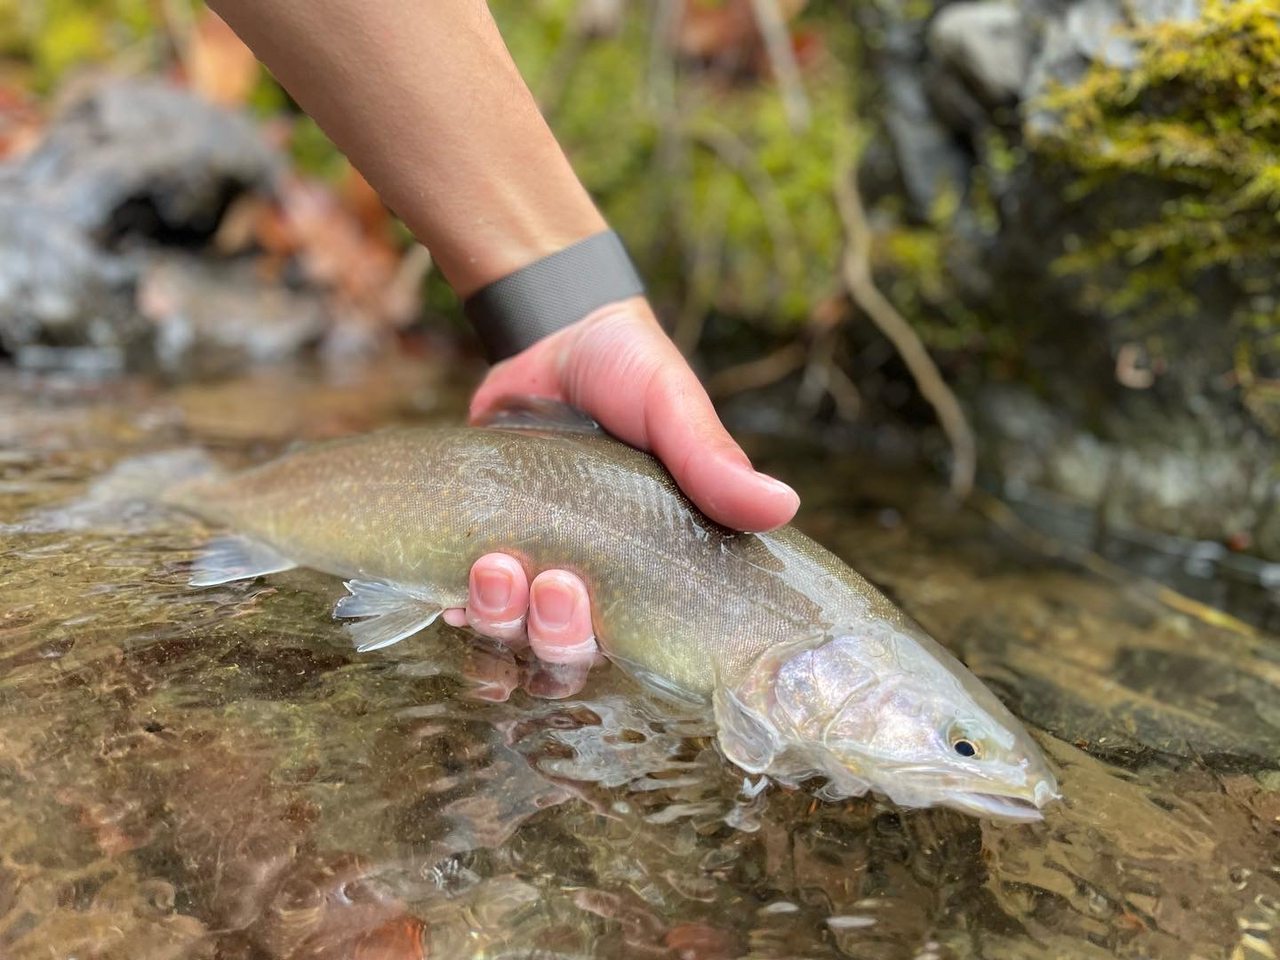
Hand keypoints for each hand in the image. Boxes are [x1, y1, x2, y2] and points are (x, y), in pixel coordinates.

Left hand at [444, 297, 799, 694]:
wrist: (559, 335)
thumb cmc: (633, 375)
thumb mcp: (674, 410)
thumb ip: (713, 462)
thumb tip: (783, 506)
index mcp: (647, 567)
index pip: (635, 644)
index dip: (609, 646)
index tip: (596, 610)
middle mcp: (590, 578)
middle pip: (566, 654)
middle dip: (552, 633)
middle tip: (551, 581)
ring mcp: (533, 562)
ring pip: (509, 635)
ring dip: (497, 617)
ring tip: (493, 566)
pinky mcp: (483, 539)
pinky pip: (461, 601)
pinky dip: (453, 605)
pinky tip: (446, 592)